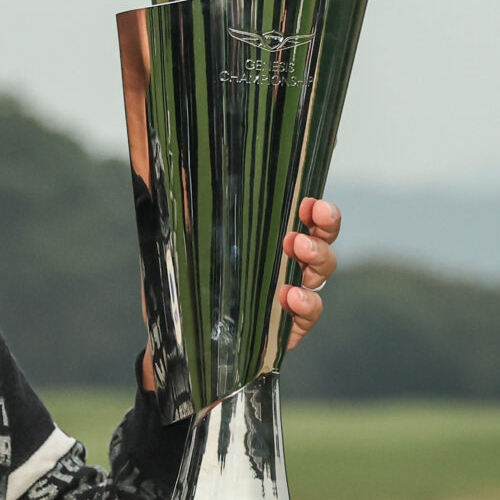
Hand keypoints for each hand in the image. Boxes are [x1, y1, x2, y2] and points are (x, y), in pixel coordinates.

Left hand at [134, 198, 342, 386]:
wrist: (174, 336)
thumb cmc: (181, 281)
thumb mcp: (178, 238)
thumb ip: (184, 204)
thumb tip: (174, 162)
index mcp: (268, 239)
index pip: (304, 218)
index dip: (318, 208)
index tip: (310, 200)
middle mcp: (285, 265)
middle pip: (323, 241)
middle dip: (325, 227)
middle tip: (309, 217)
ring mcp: (289, 296)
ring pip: (321, 274)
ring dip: (317, 257)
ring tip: (296, 248)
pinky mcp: (287, 329)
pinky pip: (309, 314)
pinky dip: (306, 304)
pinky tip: (290, 296)